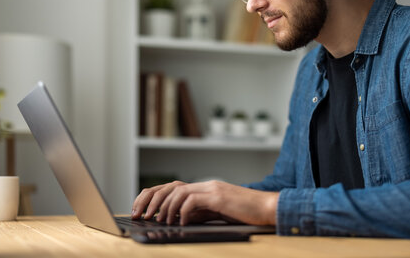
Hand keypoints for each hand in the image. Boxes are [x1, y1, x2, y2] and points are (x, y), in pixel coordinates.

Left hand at [132, 180, 278, 225]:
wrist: (268, 208)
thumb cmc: (245, 214)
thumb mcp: (217, 213)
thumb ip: (199, 212)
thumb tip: (178, 219)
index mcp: (204, 188)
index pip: (172, 187)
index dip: (154, 196)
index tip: (142, 209)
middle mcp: (205, 185)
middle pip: (170, 186)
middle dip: (152, 199)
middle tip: (143, 215)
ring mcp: (212, 189)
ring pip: (178, 192)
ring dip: (165, 207)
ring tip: (160, 220)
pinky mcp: (219, 196)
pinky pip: (193, 200)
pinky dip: (184, 212)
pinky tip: (183, 223)